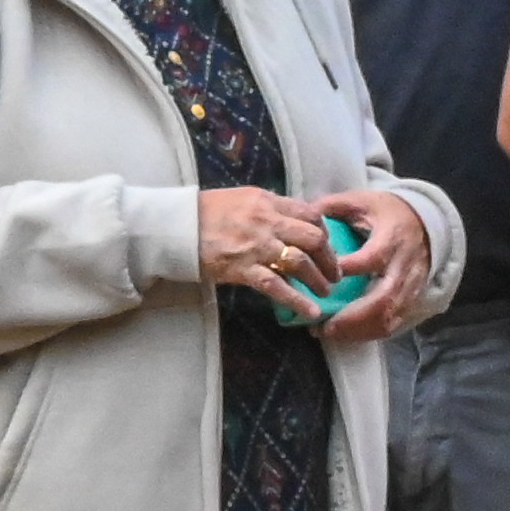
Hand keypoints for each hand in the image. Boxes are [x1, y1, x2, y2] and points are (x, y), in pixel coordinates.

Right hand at [196, 186, 354, 302]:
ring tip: (325, 292)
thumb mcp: (243, 199)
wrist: (176, 226)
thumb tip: (292, 222)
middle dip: (330, 258)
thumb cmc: (206, 212)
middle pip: (314, 238)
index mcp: (267, 202)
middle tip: (334, 273)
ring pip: (300, 262)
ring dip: (318, 280)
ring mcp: (256, 246)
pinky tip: (310, 311)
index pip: (311, 214)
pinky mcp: (243, 269)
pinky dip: (297, 300)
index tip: (327, 246)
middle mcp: (267, 221)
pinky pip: (276, 286)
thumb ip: (269, 208)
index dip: (325, 232)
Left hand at [312, 188, 437, 340]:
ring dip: (359, 330)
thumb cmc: (388, 211)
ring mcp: (410, 286)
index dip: (347, 269)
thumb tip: (302, 215)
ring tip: (328, 333)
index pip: (371, 258)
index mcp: (392, 239)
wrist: (426, 222)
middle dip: (352, 317)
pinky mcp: (412, 299)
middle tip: (323, 326)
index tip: (320, 277)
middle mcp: (404, 266)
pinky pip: (394, 323)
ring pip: (389, 316)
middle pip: (383, 299)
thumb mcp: (362, 200)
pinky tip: (347, 334)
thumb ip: (333, 206)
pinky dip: (370, 333)